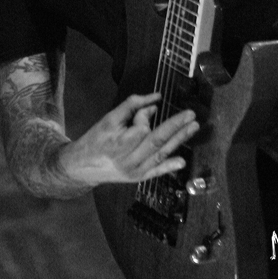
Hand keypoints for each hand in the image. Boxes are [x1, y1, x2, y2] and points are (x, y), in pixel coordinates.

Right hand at [57, 92, 198, 187]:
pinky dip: (169, 166)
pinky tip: (183, 161)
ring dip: (179, 141)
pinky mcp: (139, 178)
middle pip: (157, 141)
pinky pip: (157, 172)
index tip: (147, 108)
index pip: (142, 127)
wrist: (83, 166)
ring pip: (161, 154)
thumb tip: (156, 100)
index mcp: (120, 143)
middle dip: (176, 126)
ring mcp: (136, 171)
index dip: (146, 115)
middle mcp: (130, 159)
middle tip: (191, 114)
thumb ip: (131, 107)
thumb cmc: (96, 138)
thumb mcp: (109, 118)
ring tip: (193, 128)